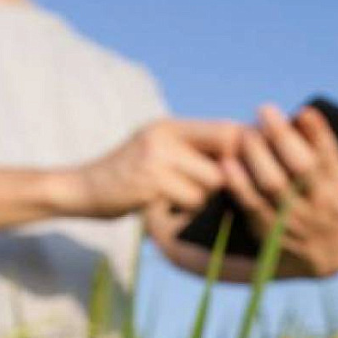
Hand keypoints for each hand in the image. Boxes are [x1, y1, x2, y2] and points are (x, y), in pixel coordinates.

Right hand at [55, 119, 240, 218]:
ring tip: (178, 200)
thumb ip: (195, 152)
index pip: (227, 130)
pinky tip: (165, 208)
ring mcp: (157, 156)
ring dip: (204, 199)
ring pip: (212, 183)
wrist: (82, 190)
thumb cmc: (128, 178)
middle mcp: (165, 135)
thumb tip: (248, 158)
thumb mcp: (160, 152)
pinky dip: (186, 211)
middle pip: (226, 160)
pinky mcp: (151, 182)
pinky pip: (193, 201)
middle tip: (215, 192)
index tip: (255, 171)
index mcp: (171, 126)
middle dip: (227, 181)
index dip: (248, 150)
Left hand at [222, 104, 337, 277]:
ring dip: (256, 155)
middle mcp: (321, 205)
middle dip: (281, 135)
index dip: (318, 133)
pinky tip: (228, 163)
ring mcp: (295, 220)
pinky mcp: (271, 232)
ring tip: (245, 133)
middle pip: (300, 167)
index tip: (304, 111)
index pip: (332, 157)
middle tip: (265, 110)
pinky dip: (238, 184)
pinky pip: (251, 205)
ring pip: (272, 184)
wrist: (331, 260)